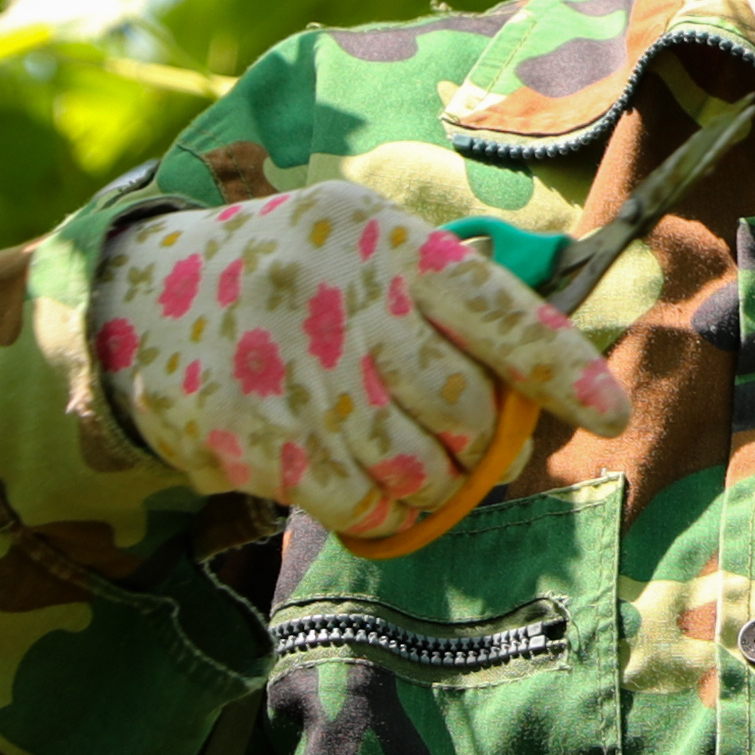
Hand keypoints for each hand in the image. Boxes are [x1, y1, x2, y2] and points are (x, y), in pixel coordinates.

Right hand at [93, 180, 632, 536]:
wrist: (144, 304)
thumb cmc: (297, 280)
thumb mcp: (366, 245)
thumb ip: (449, 300)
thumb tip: (535, 391)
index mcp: (385, 240)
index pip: (495, 309)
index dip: (559, 366)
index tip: (609, 412)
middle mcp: (341, 297)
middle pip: (460, 407)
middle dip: (478, 442)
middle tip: (462, 443)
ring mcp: (293, 370)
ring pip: (415, 467)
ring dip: (430, 485)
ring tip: (406, 463)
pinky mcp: (253, 436)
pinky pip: (356, 505)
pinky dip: (376, 513)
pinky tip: (358, 486)